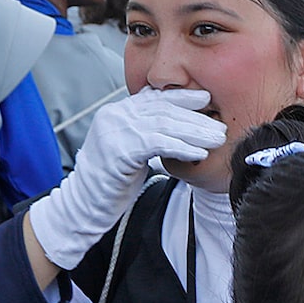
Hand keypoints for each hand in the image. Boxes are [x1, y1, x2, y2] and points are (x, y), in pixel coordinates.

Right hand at [23, 87, 225, 277]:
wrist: (84, 205)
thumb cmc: (110, 182)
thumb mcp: (129, 151)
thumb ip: (146, 135)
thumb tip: (177, 129)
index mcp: (116, 112)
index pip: (154, 98)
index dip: (181, 97)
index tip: (206, 99)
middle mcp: (114, 116)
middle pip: (162, 110)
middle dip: (194, 117)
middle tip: (219, 126)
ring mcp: (114, 131)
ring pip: (163, 124)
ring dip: (194, 131)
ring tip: (216, 138)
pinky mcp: (118, 150)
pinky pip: (156, 143)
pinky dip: (180, 146)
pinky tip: (198, 152)